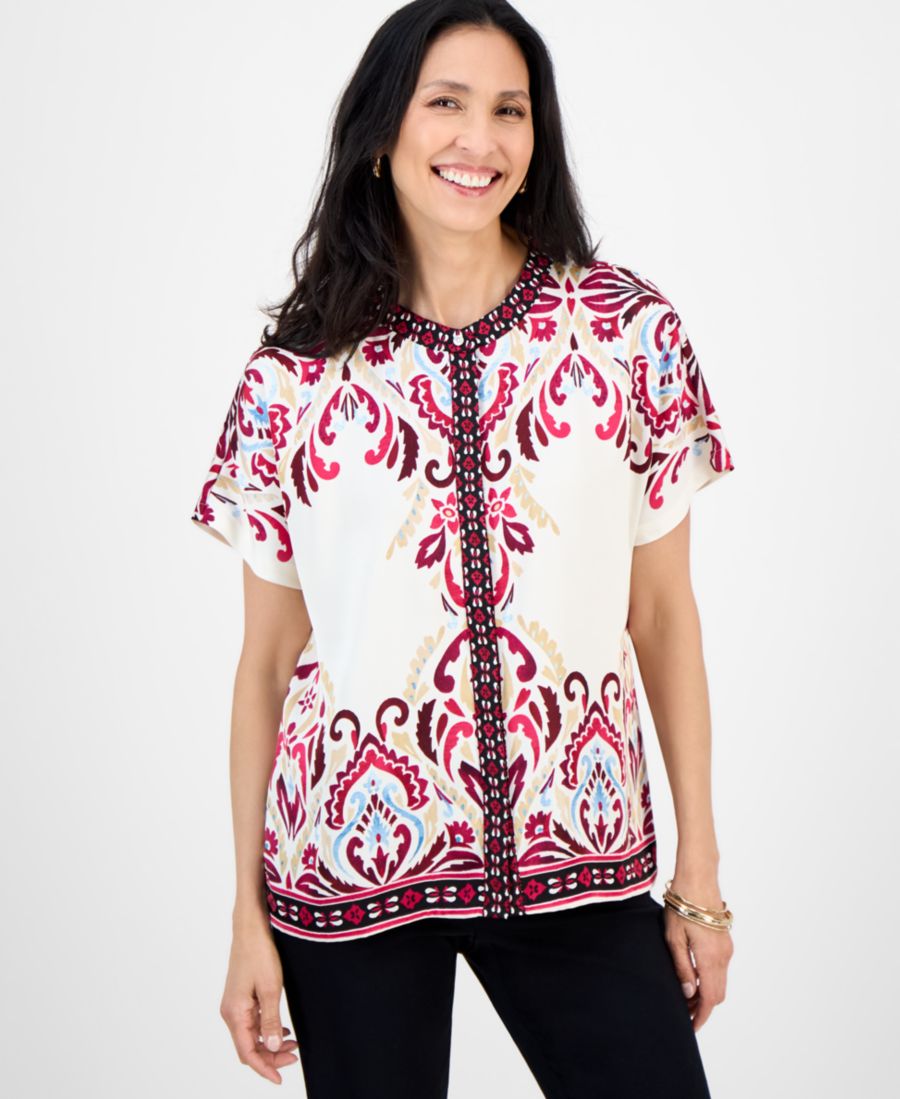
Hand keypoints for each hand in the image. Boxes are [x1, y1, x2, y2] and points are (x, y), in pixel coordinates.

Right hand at [220, 921, 299, 1083]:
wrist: (250, 928)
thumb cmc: (259, 953)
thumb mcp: (270, 988)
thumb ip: (270, 1020)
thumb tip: (272, 1046)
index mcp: (234, 1014)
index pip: (247, 1053)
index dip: (264, 1068)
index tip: (280, 1078)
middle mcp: (230, 1012)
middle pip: (248, 1047)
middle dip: (270, 1056)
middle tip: (294, 1056)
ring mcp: (234, 1005)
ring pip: (250, 1035)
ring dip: (269, 1043)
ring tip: (292, 1043)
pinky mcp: (240, 997)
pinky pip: (251, 1022)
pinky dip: (266, 1030)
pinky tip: (281, 1028)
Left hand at [662, 875, 733, 1031]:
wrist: (698, 877)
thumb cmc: (681, 905)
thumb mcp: (673, 937)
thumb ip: (681, 967)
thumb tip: (688, 993)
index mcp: (710, 958)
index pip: (709, 998)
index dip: (701, 1016)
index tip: (690, 1027)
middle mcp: (723, 956)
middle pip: (717, 994)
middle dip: (702, 1007)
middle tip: (683, 1012)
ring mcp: (726, 948)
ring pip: (720, 981)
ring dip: (706, 992)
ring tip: (685, 995)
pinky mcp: (725, 940)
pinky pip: (720, 968)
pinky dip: (709, 979)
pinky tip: (694, 976)